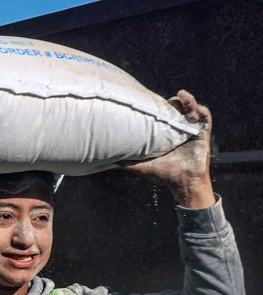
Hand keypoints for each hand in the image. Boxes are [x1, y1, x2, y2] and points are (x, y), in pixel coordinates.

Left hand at [121, 90, 213, 208]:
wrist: (182, 182)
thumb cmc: (163, 173)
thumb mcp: (141, 166)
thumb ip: (125, 162)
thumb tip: (105, 160)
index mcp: (166, 134)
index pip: (163, 116)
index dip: (159, 107)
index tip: (151, 101)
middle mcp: (179, 130)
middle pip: (177, 110)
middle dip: (173, 102)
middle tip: (166, 98)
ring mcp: (192, 131)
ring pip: (192, 111)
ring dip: (188, 101)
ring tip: (181, 95)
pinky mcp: (203, 135)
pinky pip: (206, 120)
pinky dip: (203, 112)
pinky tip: (197, 108)